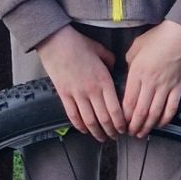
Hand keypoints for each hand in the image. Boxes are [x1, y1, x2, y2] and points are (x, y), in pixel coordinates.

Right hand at [34, 25, 123, 141]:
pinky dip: (79, 126)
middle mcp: (91, 91)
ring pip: (89, 121)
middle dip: (112, 131)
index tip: (125, 128)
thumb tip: (113, 68)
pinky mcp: (63, 94)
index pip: (115, 109)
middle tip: (116, 136)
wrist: (55, 41)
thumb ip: (111, 61)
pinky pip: (73, 115)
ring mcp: (76, 94)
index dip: (121, 123)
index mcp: (104, 81)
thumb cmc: (78, 43)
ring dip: (97, 132)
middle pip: (104, 119)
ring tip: (102, 138)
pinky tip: (84, 130)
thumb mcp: (101, 50)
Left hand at [122, 20, 180, 138]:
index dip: (123, 116)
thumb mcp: (135, 48)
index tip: (119, 123)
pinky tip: (160, 124)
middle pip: (140, 111)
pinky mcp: (179, 87)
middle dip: (133, 125)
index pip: (127, 101)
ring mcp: (166, 86)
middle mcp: (151, 83)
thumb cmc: (158, 37)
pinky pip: (172, 107)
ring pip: (155, 113)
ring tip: (141, 133)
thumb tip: (128, 74)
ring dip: (147, 126)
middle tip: (128, 133)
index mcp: (137, 73)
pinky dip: (166, 119)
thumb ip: (129, 64)